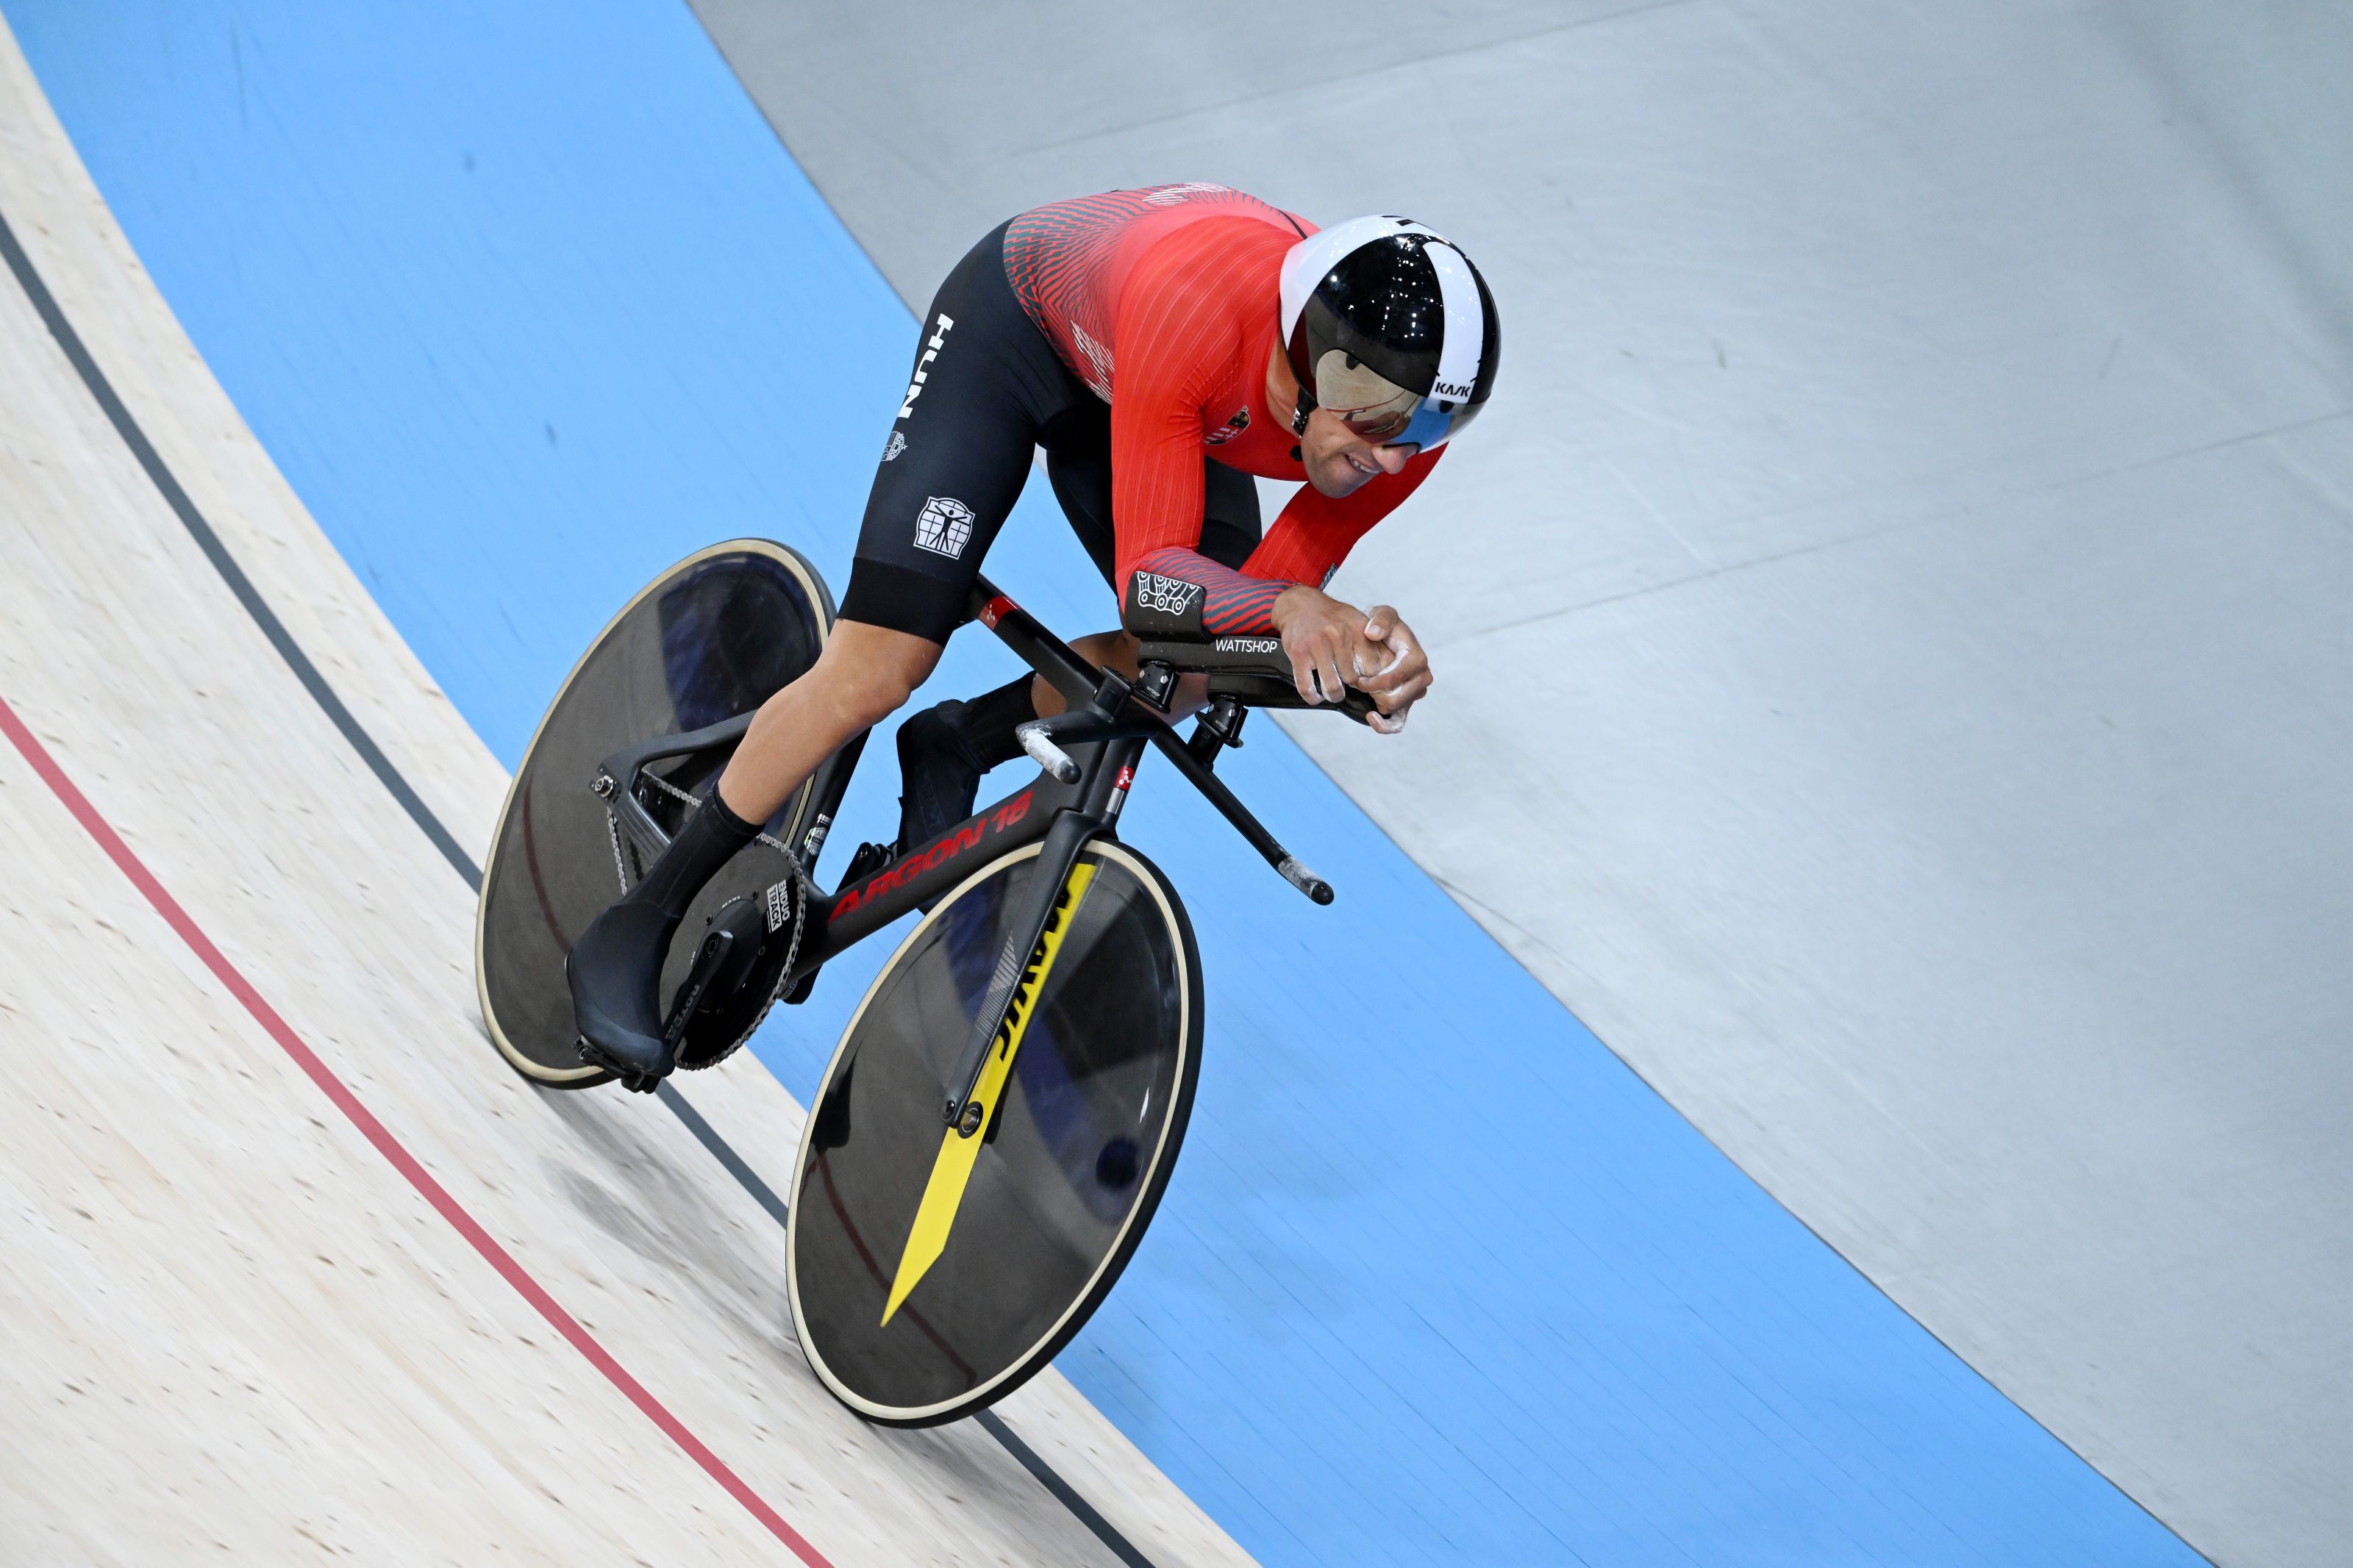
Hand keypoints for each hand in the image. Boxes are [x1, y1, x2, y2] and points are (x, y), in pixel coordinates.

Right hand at [1268, 586, 1432, 732]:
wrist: (1300, 605)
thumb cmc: (1334, 619)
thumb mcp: (1359, 623)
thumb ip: (1375, 646)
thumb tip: (1392, 673)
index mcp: (1359, 630)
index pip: (1374, 668)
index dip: (1372, 680)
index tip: (1368, 682)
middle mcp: (1339, 635)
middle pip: (1354, 680)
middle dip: (1352, 687)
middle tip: (1348, 685)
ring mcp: (1317, 645)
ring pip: (1333, 688)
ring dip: (1334, 695)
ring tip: (1334, 692)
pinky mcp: (1299, 653)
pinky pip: (1308, 687)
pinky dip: (1313, 697)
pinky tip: (1316, 695)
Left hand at [1356, 604, 1431, 733]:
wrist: (1380, 638)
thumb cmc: (1381, 626)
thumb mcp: (1381, 614)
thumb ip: (1381, 619)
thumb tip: (1372, 634)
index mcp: (1417, 657)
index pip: (1398, 677)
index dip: (1377, 681)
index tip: (1359, 679)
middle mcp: (1422, 676)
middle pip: (1399, 697)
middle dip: (1375, 693)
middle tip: (1358, 684)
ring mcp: (1415, 692)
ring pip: (1397, 709)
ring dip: (1377, 704)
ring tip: (1362, 692)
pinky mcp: (1406, 703)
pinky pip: (1398, 724)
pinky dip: (1384, 725)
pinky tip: (1369, 716)